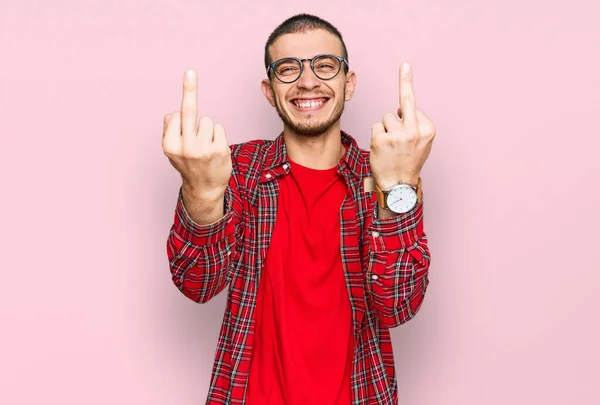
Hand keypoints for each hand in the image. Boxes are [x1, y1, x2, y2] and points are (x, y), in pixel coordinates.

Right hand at [162, 69, 231, 198]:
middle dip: (188, 89)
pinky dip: (217, 135)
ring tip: (205, 147)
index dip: (180, 119)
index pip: (176, 115)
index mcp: (170, 146)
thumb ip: (169, 131)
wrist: (204, 189)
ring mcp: (204, 149)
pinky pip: (218, 128)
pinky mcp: (220, 150)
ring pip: (207, 120)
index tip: (180, 110)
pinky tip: (214, 149)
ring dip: (207, 129)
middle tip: (190, 72)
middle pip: (188, 111)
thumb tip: (172, 113)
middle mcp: (185, 147)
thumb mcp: (172, 151)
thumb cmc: (187, 165)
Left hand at [370, 62, 434, 189]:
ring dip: (386, 128)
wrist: (399, 187)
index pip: (413, 105)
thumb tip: (402, 106)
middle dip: (405, 80)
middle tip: (405, 65)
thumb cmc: (408, 162)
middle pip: (404, 101)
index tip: (405, 67)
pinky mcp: (381, 139)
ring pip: (386, 116)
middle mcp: (415, 130)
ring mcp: (398, 135)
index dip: (406, 97)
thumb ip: (415, 124)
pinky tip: (382, 149)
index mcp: (428, 129)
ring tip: (390, 146)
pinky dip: (376, 135)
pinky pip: (376, 126)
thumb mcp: (421, 143)